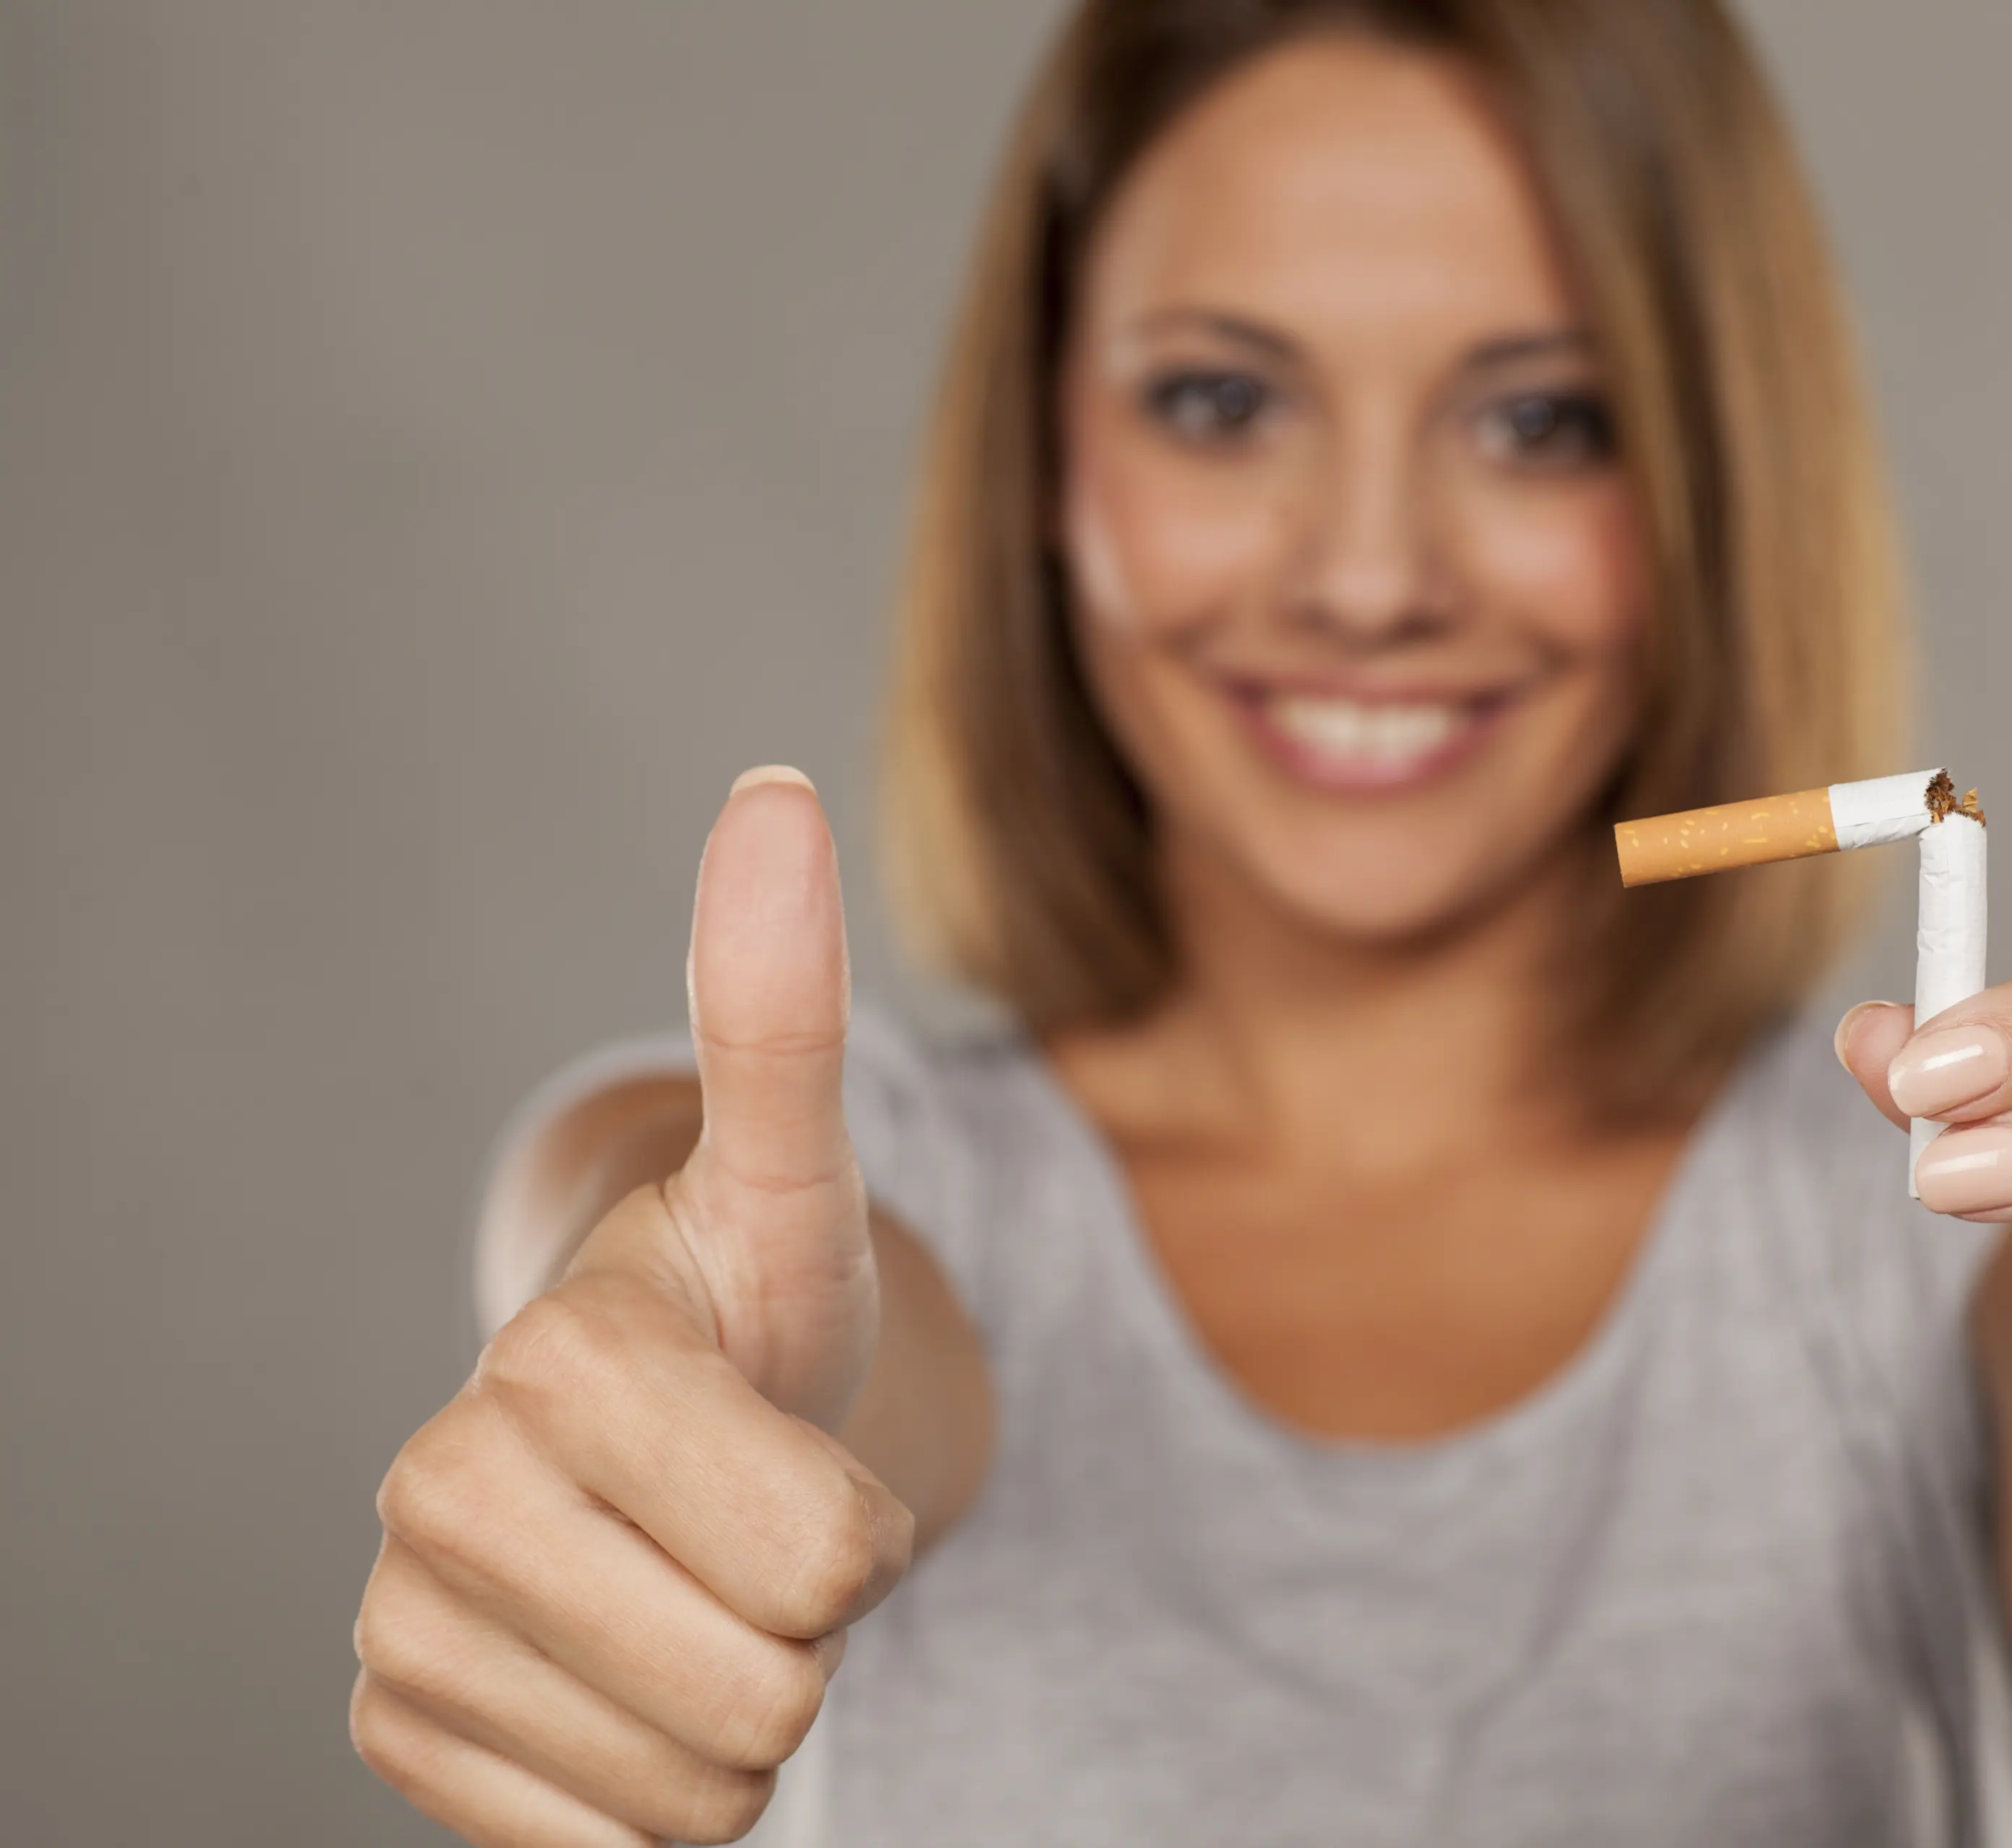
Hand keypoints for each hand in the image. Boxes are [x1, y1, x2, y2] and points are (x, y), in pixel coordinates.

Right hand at [351, 769, 914, 1845]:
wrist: (648, 1431)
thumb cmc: (745, 1311)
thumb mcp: (797, 1181)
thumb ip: (785, 1018)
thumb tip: (770, 793)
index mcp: (557, 1369)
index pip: (826, 1569)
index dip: (859, 1533)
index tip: (799, 1465)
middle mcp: (440, 1502)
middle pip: (768, 1697)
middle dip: (805, 1634)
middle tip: (754, 1540)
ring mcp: (403, 1633)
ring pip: (704, 1797)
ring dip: (742, 1719)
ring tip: (697, 1593)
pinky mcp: (402, 1737)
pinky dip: (658, 1791)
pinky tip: (628, 1666)